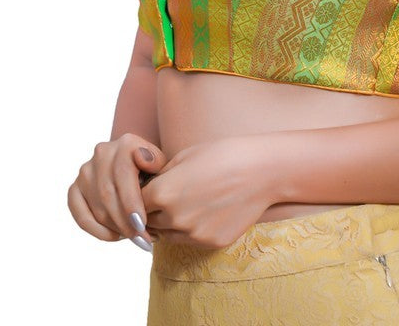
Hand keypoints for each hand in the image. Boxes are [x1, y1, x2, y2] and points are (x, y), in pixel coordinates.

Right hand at [68, 133, 168, 247]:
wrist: (140, 166)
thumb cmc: (154, 169)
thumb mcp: (161, 163)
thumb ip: (156, 162)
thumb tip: (144, 161)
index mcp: (125, 143)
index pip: (123, 175)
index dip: (131, 203)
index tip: (141, 224)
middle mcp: (102, 153)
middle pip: (108, 194)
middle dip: (125, 221)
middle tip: (141, 239)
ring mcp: (86, 171)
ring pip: (97, 207)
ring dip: (114, 227)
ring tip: (133, 238)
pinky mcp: (75, 188)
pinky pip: (80, 215)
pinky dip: (96, 230)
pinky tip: (114, 236)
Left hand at [141, 135, 276, 249]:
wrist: (261, 170)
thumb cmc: (223, 154)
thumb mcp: (185, 156)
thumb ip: (161, 176)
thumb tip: (147, 187)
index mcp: (163, 192)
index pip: (136, 203)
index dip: (141, 194)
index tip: (149, 188)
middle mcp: (174, 218)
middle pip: (150, 222)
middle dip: (153, 211)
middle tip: (168, 196)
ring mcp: (193, 234)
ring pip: (168, 234)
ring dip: (170, 223)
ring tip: (188, 202)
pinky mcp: (211, 243)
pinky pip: (190, 240)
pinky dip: (191, 229)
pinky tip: (206, 210)